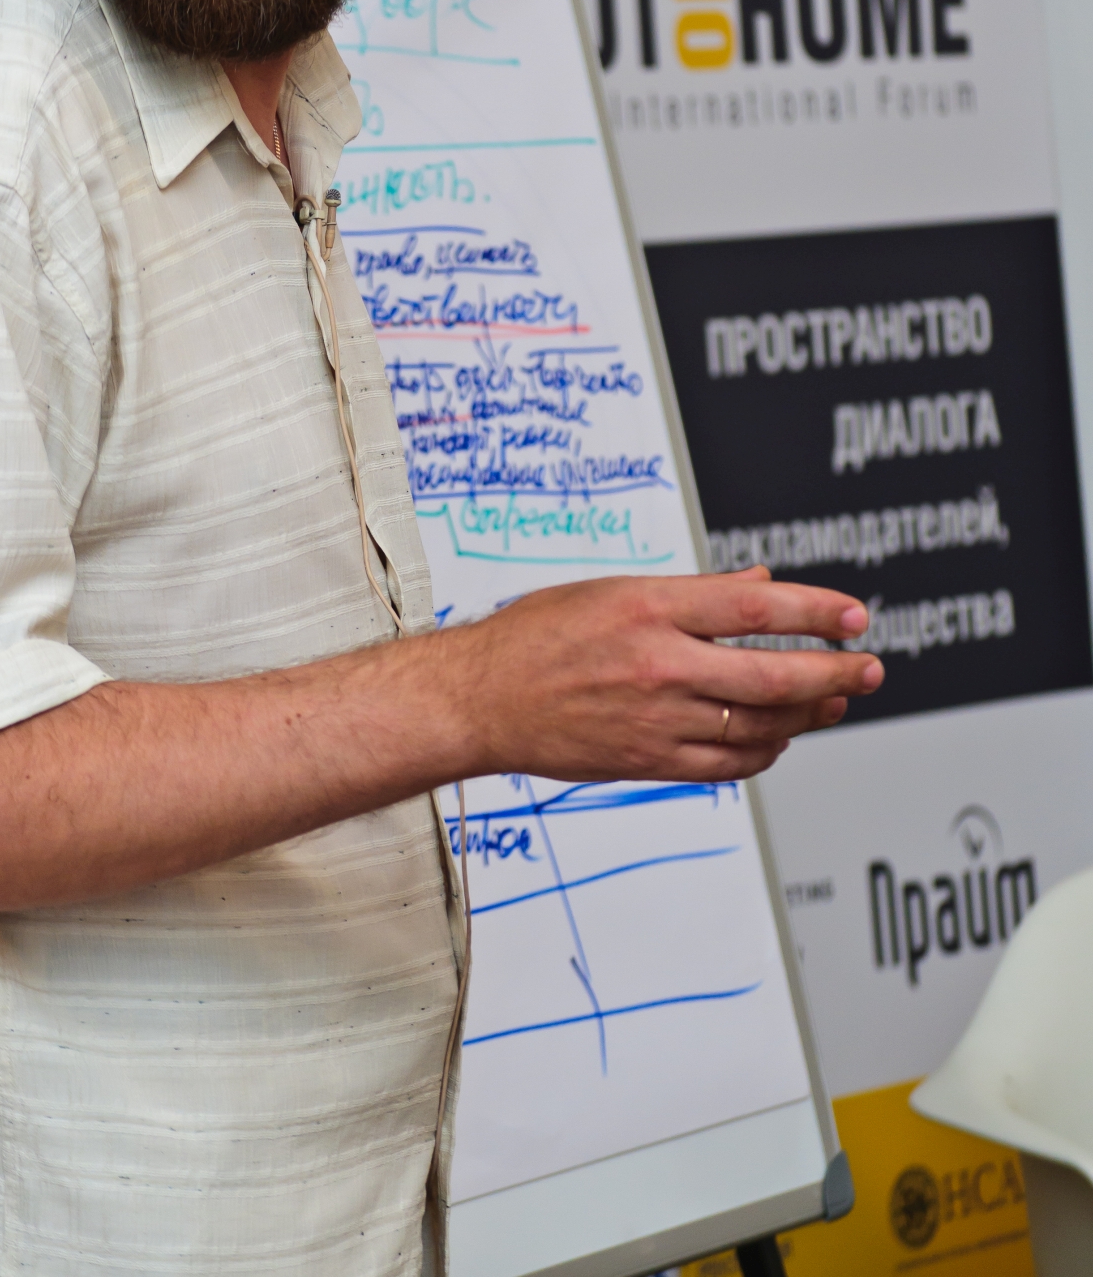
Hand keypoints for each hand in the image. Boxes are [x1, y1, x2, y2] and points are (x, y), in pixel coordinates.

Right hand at [450, 565, 879, 783]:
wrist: (481, 698)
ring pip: (758, 726)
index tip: (854, 616)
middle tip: (870, 668)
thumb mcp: (613, 590)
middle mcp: (659, 664)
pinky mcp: (649, 762)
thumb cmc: (538, 636)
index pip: (753, 609)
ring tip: (836, 700)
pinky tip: (781, 738)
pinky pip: (728, 765)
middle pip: (771, 676)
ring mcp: (656, 719)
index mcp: (649, 608)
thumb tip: (757, 586)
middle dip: (834, 673)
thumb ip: (692, 592)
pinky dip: (765, 752)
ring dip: (809, 716)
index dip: (814, 613)